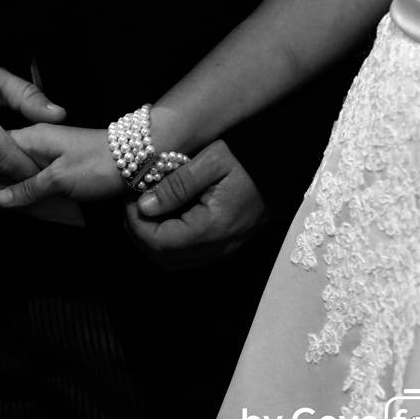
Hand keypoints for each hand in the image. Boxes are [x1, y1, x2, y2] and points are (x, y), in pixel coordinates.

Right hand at [0, 124, 125, 205]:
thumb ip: (27, 188)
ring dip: (15, 193)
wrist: (138, 159)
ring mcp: (46, 154)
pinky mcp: (58, 166)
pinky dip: (30, 194)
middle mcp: (34, 142)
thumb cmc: (98, 165)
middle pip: (3, 164)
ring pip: (18, 174)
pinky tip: (28, 208)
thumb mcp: (59, 179)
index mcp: (30, 136)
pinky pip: (34, 180)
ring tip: (11, 213)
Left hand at [125, 140, 265, 269]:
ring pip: (176, 261)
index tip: (129, 197)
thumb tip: (144, 206)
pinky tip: (167, 215)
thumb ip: (177, 184)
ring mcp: (226, 248)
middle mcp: (220, 246)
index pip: (159, 242)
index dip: (135, 223)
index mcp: (213, 227)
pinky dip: (172, 241)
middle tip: (131, 204)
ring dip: (154, 240)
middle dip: (140, 234)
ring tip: (145, 208)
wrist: (289, 164)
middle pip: (164, 258)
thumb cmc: (252, 157)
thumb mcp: (212, 160)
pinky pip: (192, 255)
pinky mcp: (230, 243)